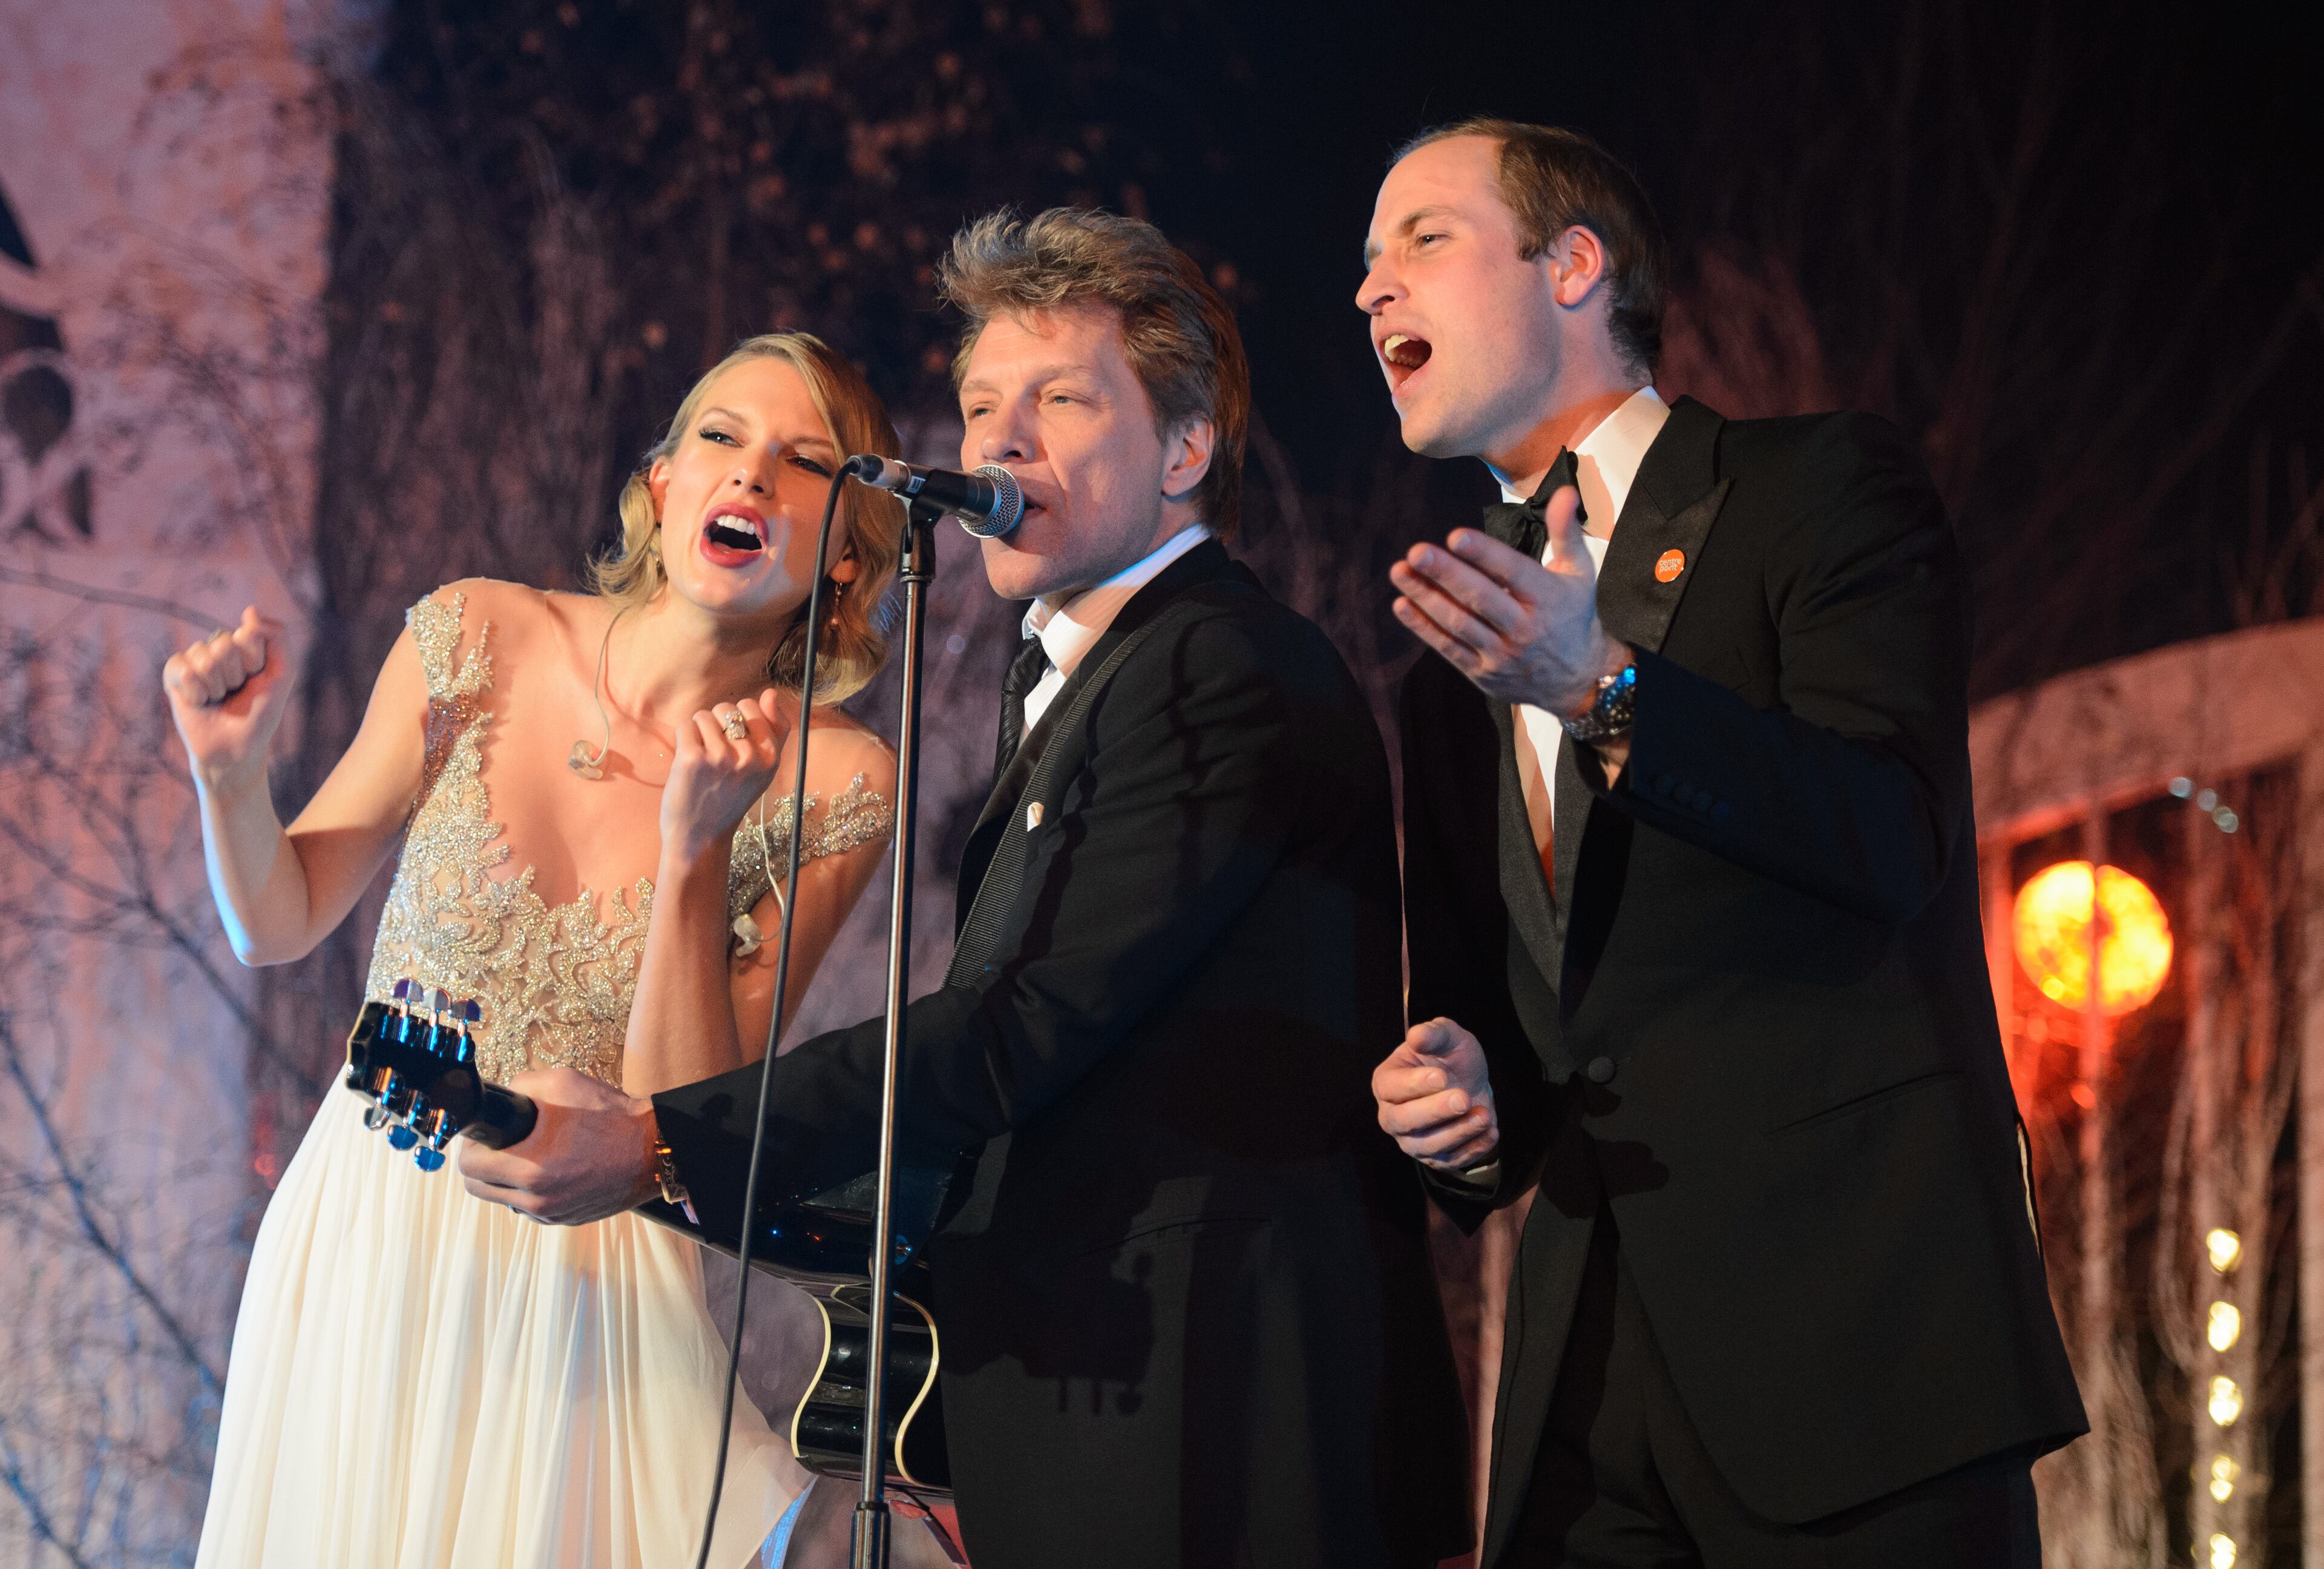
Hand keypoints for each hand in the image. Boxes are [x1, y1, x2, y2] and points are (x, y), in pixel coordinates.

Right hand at [161, 605, 290, 793]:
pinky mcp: (174, 675)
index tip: (258, 680)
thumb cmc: (261, 713)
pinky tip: (200, 702)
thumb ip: (277, 637)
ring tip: (219, 699)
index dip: (255, 662)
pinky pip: (183, 670)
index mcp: (246, 644)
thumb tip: (249, 611)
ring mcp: (195, 660)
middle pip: (223, 645)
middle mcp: (219, 648)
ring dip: (216, 686)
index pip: (248, 634)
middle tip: (236, 693)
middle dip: (235, 675)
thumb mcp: (282, 674)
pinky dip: (197, 693)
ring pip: (204, 658)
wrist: (236, 748)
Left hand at [458, 1067, 661, 1224]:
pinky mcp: (565, 1220)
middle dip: (481, 1163)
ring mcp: (552, 1213)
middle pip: (478, 1188)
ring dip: (504, 1178)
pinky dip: (529, 1189)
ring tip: (526, 1154)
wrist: (655, 1149)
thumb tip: (499, 1097)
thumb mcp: (563, 1083)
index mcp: (533, 1168)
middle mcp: (538, 1199)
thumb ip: (520, 1087)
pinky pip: (530, 1206)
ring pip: (503, 1199)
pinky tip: (550, 1167)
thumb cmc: (613, 1117)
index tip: (481, 1133)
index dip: (470, 1144)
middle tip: (498, 1142)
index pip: (470, 1166)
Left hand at [662, 687, 785, 866]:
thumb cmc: (729, 799)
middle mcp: (749, 757)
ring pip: (704, 716)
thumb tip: (770, 693)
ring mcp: (720, 758)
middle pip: (728, 708)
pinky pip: (686, 725)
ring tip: (701, 759)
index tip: (733, 744)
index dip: (738, 719)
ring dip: (698, 732)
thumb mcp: (761, 771)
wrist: (701, 837)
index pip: (754, 708)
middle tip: (715, 754)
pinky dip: (682, 738)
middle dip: (717, 724)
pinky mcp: (692, 759)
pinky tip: (687, 759)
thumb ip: (773, 732)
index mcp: (770, 758)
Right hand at [1372, 1017, 1498, 1170]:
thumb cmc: (1450, 1057)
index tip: (1442, 1077)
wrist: (1470, 1081)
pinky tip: (1491, 1131)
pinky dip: (1473, 1149)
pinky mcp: (1435, 1158)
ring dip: (1458, 1132)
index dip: (1413, 1085)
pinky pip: (1451, 1160)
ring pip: (1427, 1146)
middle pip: (1402, 1121)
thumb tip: (1417, 1036)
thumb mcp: (1447, 1036)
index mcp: (1387, 1082)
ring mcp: (1412, 1140)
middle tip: (1463, 1098)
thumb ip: (1433, 1034)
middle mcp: (1392, 1115)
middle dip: (1435, 1112)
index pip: (1390, 1088)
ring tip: (1484, 1115)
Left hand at [1390, 483, 1629, 716]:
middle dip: (1446, 574)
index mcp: (1547, 598)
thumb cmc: (1572, 616)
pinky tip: (1402, 605)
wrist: (1577, 678)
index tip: (1455, 536)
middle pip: (1480, 598)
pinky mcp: (1483, 672)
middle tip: (1417, 552)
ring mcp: (1501, 653)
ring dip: (1426, 598)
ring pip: (1459, 623)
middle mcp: (1524, 628)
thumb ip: (1566, 531)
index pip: (1513, 572)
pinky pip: (1449, 649)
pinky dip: (1424, 628)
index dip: (1484, 554)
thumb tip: (1565, 491)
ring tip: (1400, 572)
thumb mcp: (1579, 572)